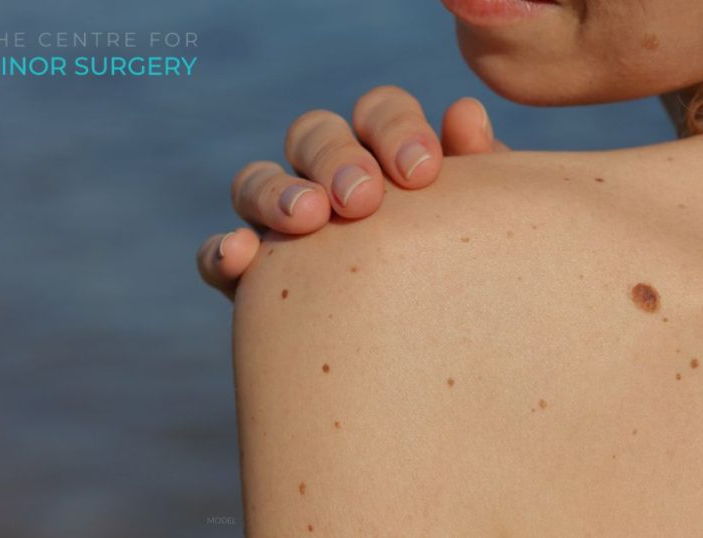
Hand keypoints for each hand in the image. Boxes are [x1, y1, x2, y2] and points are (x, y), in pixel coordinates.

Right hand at [197, 86, 506, 298]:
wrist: (439, 370)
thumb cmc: (473, 285)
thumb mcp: (483, 231)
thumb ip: (478, 174)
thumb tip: (464, 113)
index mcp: (386, 156)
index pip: (379, 113)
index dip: (395, 129)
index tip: (423, 173)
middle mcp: (328, 180)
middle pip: (313, 135)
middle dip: (335, 158)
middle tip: (362, 199)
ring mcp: (282, 225)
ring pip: (256, 182)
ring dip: (276, 192)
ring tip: (306, 220)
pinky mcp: (250, 279)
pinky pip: (220, 252)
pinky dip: (224, 249)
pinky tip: (240, 257)